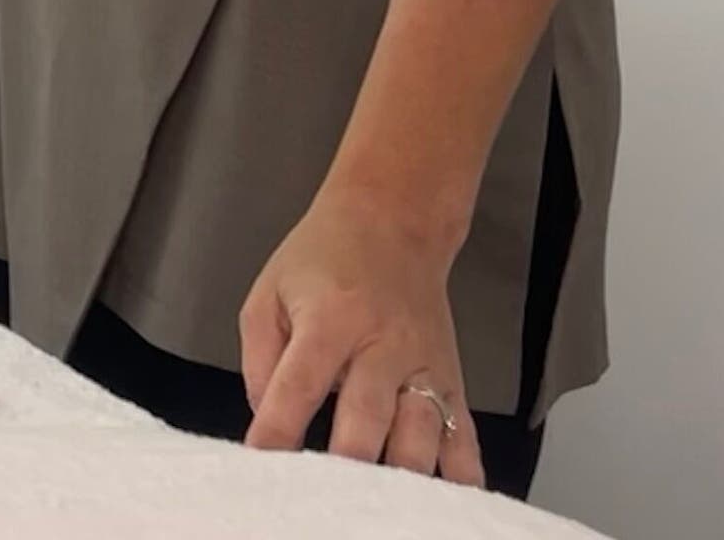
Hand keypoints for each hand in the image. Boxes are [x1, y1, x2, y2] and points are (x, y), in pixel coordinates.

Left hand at [238, 192, 486, 484]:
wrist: (393, 220)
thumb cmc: (323, 258)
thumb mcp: (269, 292)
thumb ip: (260, 359)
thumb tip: (266, 417)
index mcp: (331, 318)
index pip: (299, 383)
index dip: (279, 428)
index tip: (261, 461)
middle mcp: (383, 343)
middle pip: (367, 414)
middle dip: (345, 460)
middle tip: (323, 495)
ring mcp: (424, 363)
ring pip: (421, 431)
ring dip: (401, 473)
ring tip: (379, 504)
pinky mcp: (452, 377)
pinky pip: (463, 431)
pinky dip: (460, 470)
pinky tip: (450, 497)